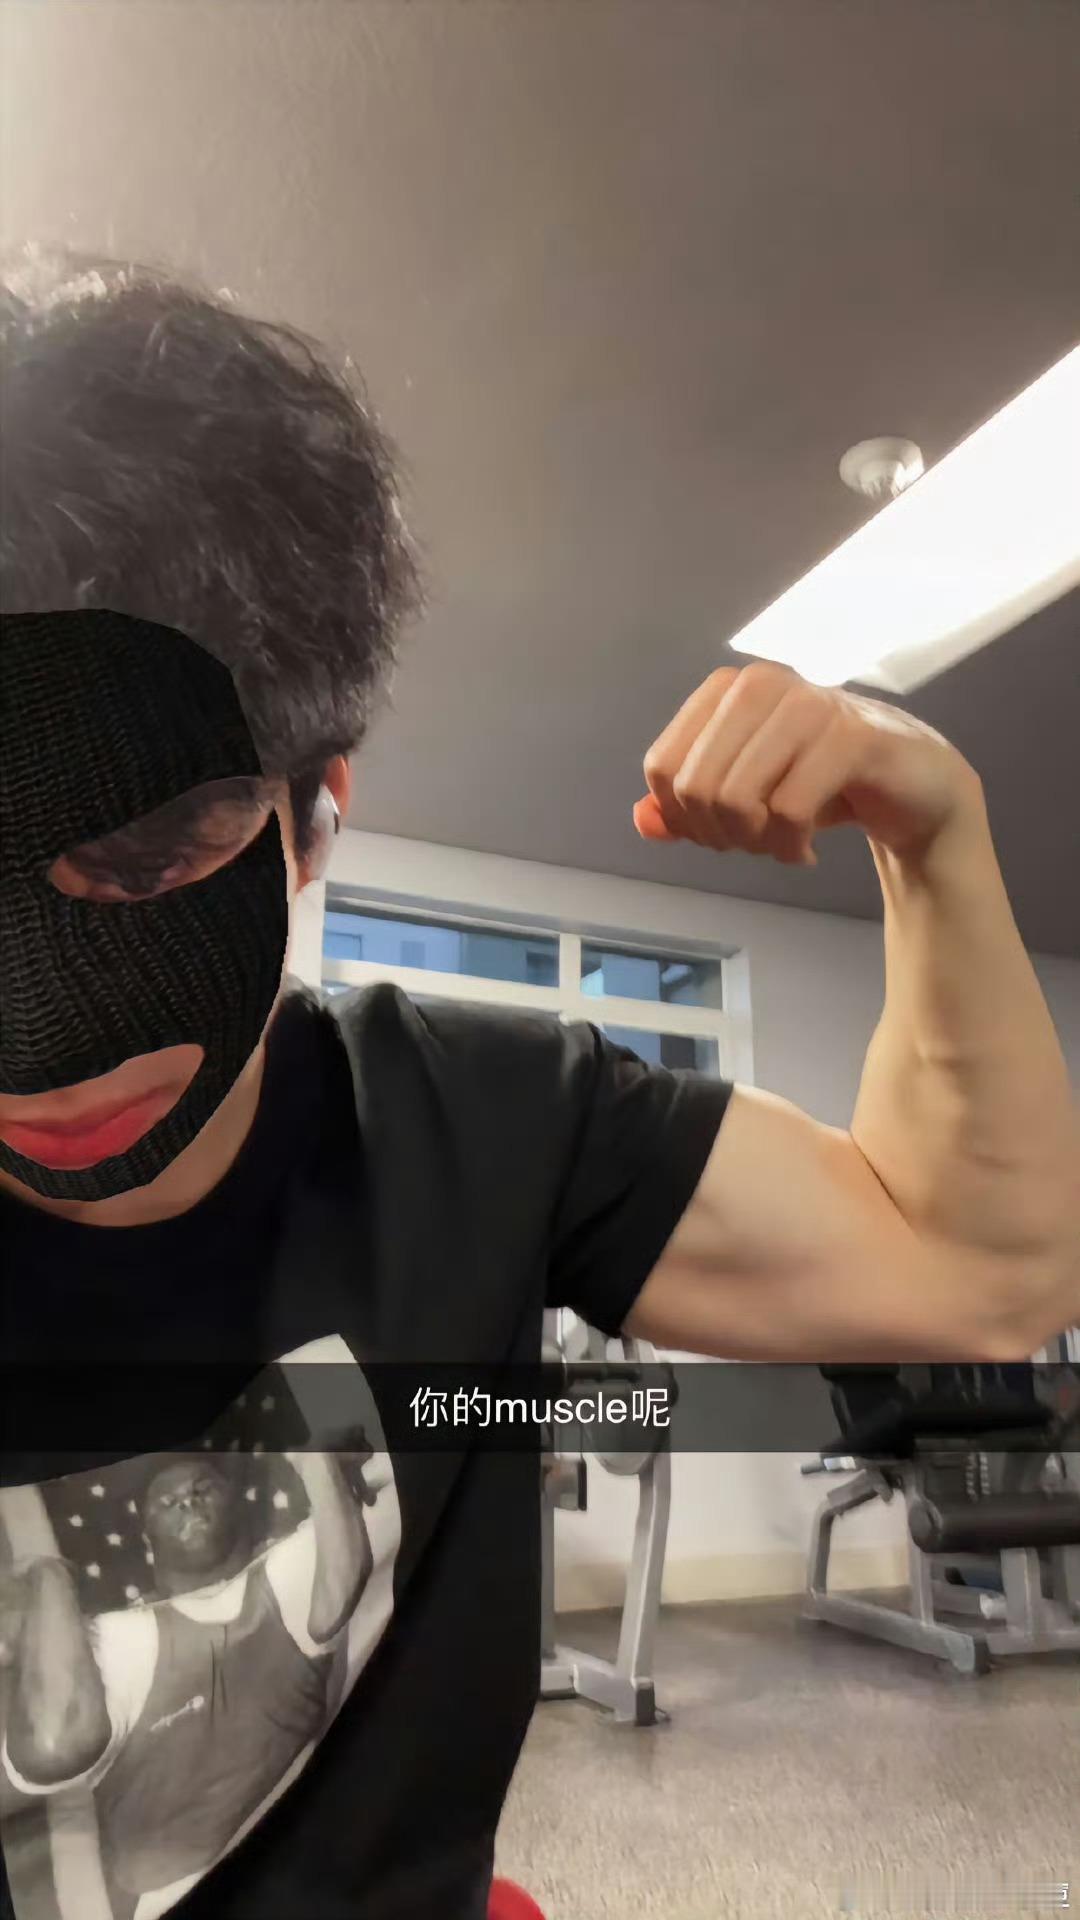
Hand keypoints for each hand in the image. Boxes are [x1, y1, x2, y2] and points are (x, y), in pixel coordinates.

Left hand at [635, 663, 983, 865]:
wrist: (914, 789)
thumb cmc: (824, 785)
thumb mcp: (746, 797)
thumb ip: (687, 808)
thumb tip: (643, 820)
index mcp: (728, 689)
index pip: (662, 768)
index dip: (681, 817)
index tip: (720, 832)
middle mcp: (764, 684)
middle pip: (695, 787)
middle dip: (718, 835)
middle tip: (756, 845)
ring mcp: (809, 705)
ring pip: (738, 799)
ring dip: (756, 844)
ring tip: (783, 846)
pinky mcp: (852, 738)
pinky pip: (789, 809)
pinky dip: (790, 847)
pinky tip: (807, 851)